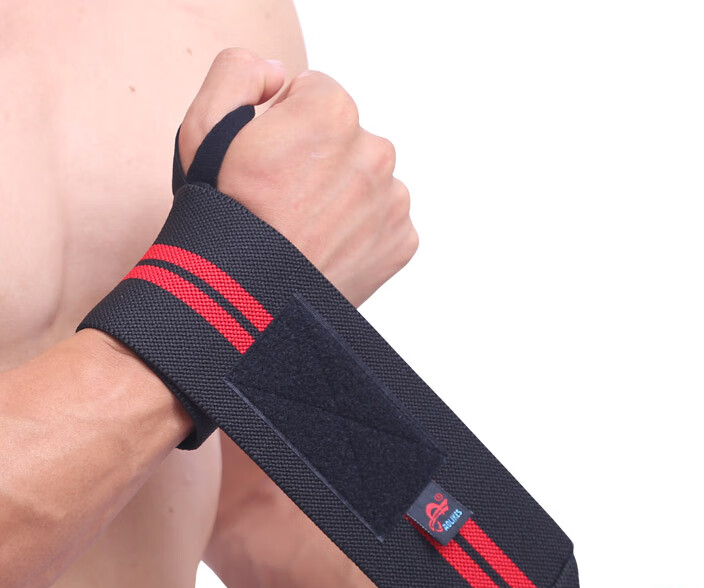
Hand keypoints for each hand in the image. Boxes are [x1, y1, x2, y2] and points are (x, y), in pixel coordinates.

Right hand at [178, 48, 417, 306]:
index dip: (284, 126)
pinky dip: (360, 234)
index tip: (269, 163)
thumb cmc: (225, 220)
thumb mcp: (203, 126)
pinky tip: (326, 250)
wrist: (248, 301)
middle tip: (284, 201)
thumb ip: (241, 71)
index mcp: (332, 111)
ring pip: (367, 181)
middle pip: (346, 139)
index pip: (315, 95)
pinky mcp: (401, 241)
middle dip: (319, 159)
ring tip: (304, 230)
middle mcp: (374, 151)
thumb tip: (281, 74)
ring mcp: (392, 200)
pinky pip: (383, 222)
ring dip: (342, 197)